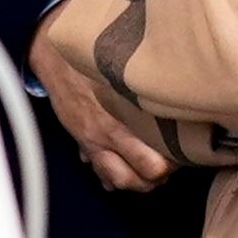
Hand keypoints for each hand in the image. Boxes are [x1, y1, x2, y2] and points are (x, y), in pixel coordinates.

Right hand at [29, 14, 170, 192]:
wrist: (53, 56)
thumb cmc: (91, 61)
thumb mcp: (121, 72)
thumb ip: (147, 89)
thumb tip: (177, 96)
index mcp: (114, 126)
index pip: (149, 165)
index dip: (171, 165)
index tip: (184, 153)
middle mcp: (101, 140)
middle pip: (132, 179)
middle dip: (155, 179)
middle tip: (172, 166)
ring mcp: (90, 143)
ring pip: (114, 179)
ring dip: (135, 181)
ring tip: (153, 174)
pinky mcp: (82, 141)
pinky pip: (98, 169)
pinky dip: (111, 176)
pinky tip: (125, 170)